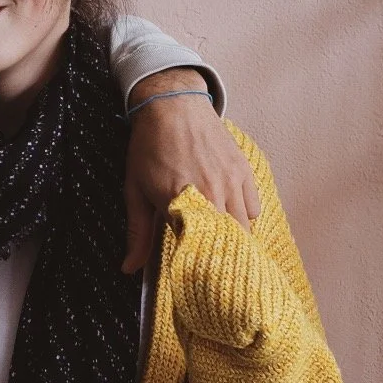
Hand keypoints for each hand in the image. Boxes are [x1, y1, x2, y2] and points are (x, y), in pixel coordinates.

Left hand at [122, 69, 259, 273]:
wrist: (172, 104)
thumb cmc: (150, 147)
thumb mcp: (135, 190)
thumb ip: (137, 233)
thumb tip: (128, 269)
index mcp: (182, 202)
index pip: (199, 251)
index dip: (199, 268)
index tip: (195, 278)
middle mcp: (212, 194)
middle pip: (229, 244)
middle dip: (222, 258)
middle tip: (212, 268)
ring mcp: (232, 183)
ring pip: (245, 228)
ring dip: (235, 240)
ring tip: (224, 250)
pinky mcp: (244, 171)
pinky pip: (254, 208)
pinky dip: (246, 218)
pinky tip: (231, 220)